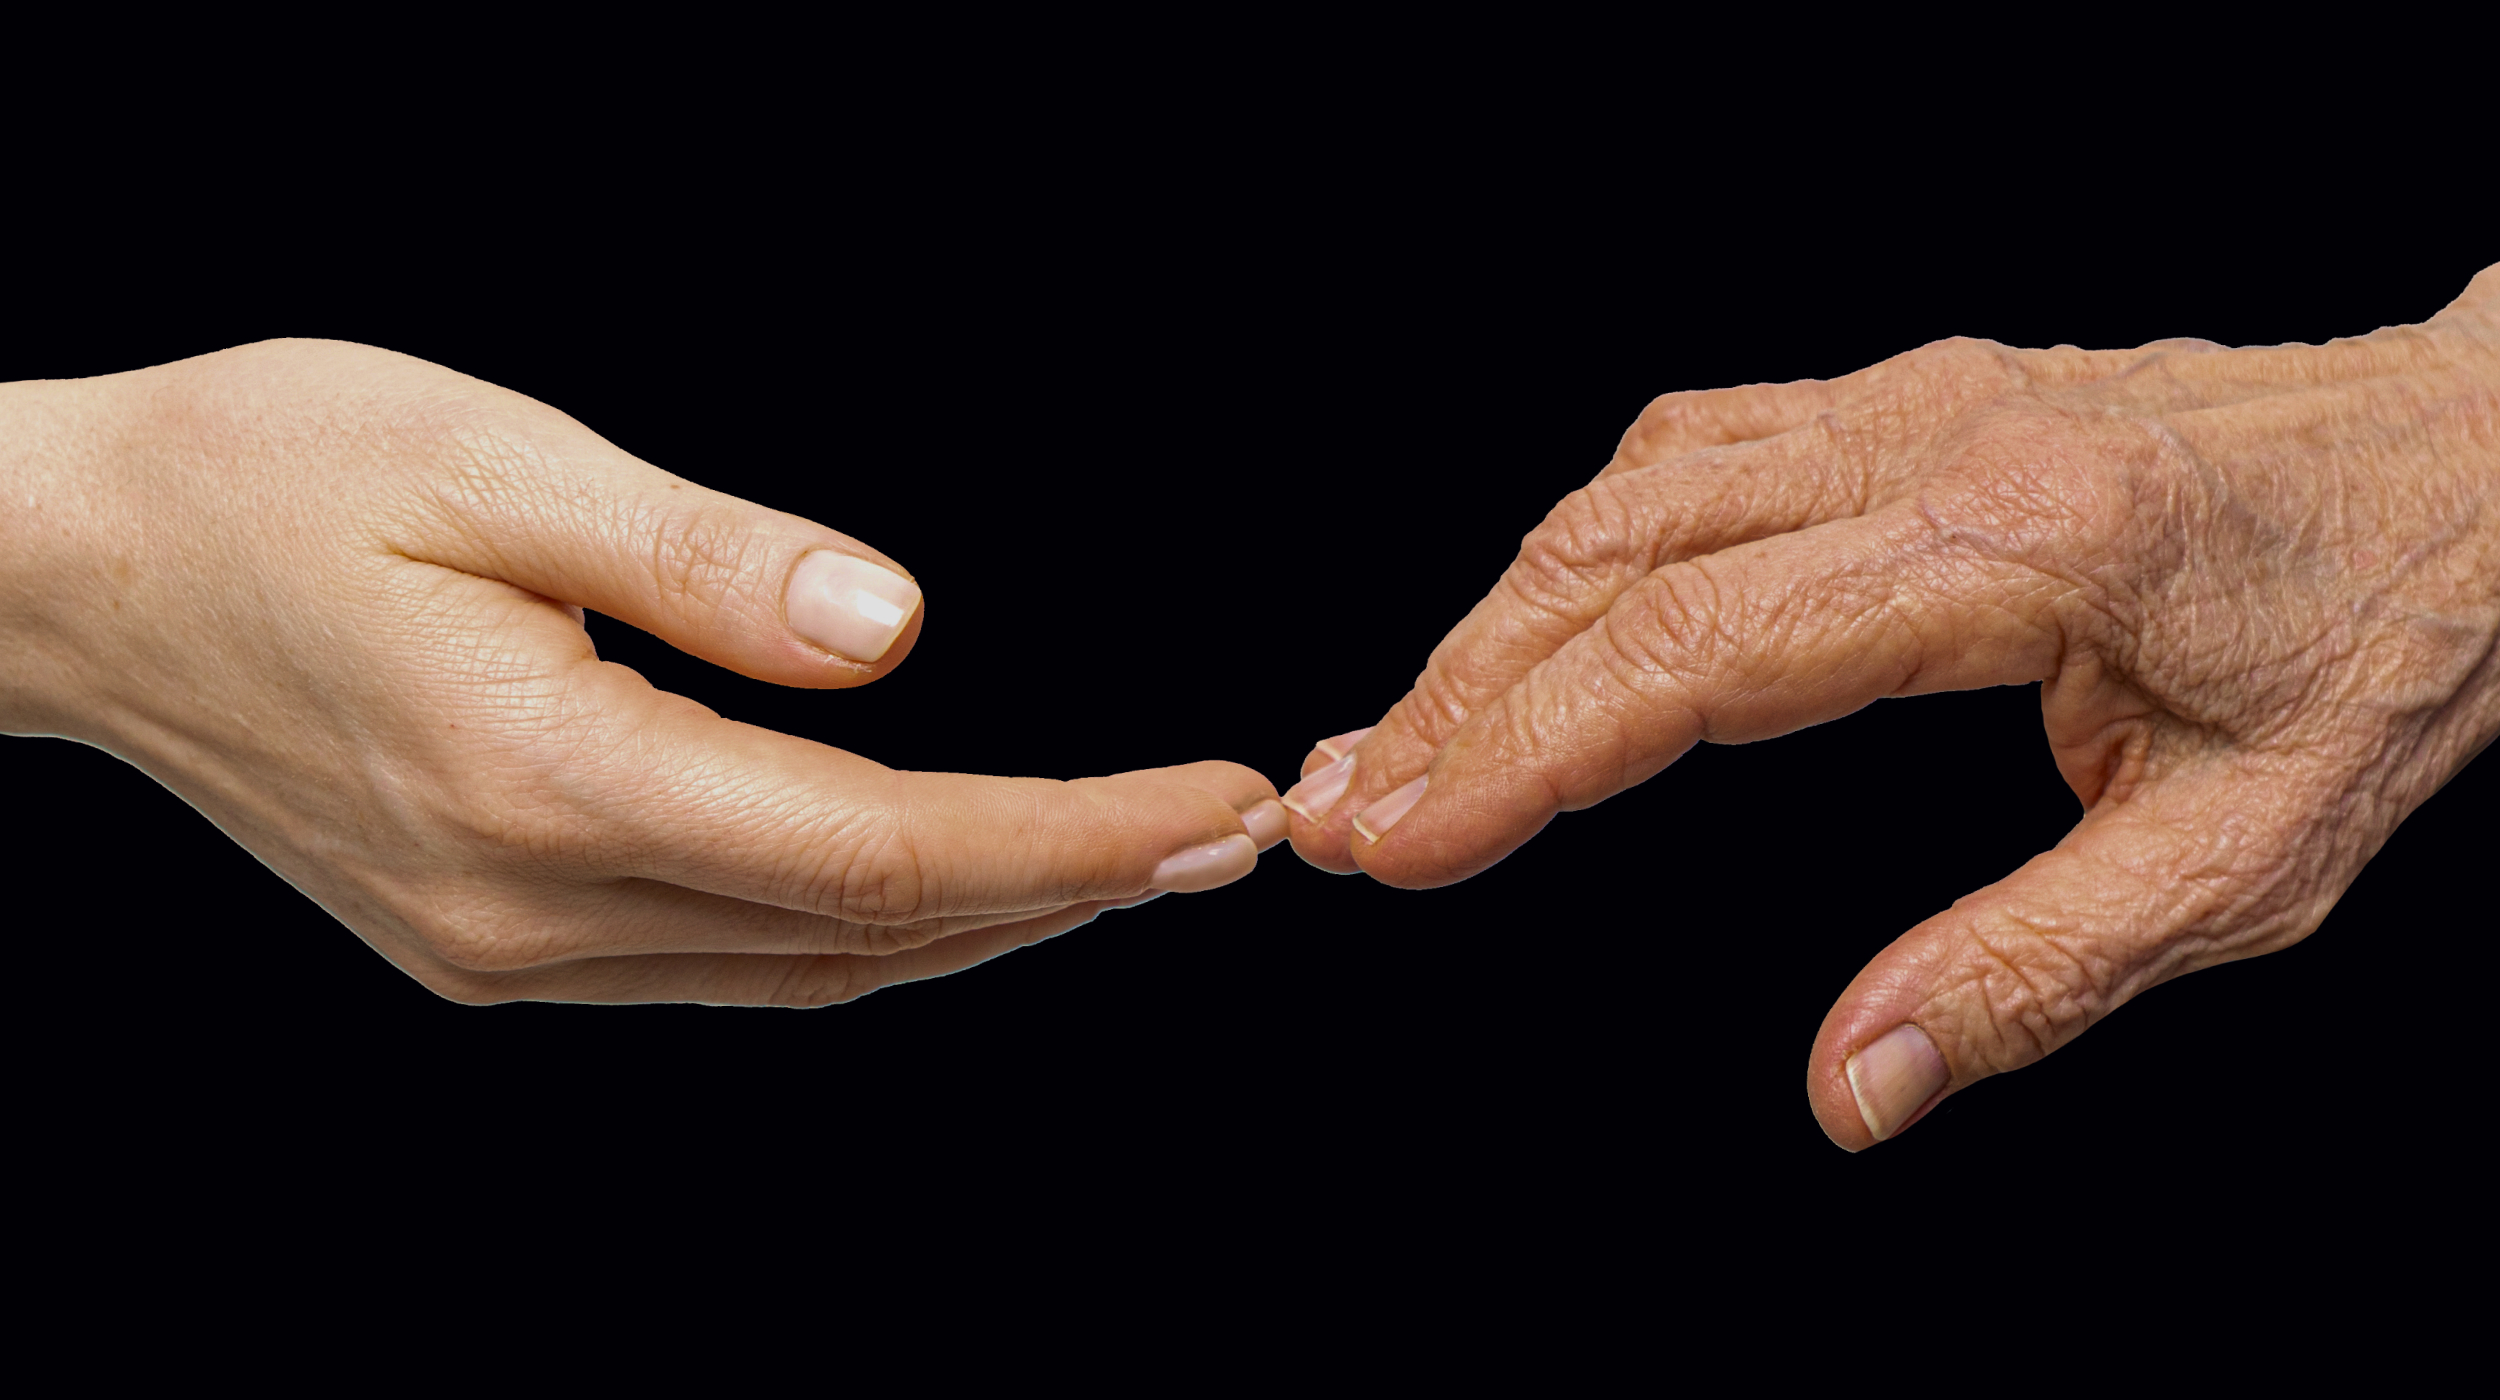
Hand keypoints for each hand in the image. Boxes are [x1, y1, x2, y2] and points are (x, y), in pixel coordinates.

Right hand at [0, 341, 1284, 1003]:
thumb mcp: (489, 461)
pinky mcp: (496, 942)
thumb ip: (708, 560)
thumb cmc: (263, 480)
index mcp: (546, 779)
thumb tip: (903, 633)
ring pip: (814, 969)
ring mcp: (510, 947)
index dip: (1073, 837)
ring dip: (993, 923)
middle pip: (874, 935)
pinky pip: (735, 961)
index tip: (1214, 802)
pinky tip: (962, 882)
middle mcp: (535, 906)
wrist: (72, 579)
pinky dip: (876, 929)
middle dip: (1075, 887)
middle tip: (1234, 828)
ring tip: (1139, 858)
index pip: (884, 852)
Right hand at [1283, 265, 2499, 1147]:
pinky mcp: (1907, 397)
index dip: (1524, 752)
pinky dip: (1577, 548)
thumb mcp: (2253, 856)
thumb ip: (2039, 969)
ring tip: (1395, 745)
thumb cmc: (2386, 641)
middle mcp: (1934, 439)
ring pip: (1629, 489)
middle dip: (1454, 695)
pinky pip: (1690, 448)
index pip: (1698, 648)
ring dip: (1492, 621)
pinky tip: (1532, 624)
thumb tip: (1853, 1086)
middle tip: (1339, 820)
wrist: (2483, 453)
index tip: (1403, 840)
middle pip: (1618, 554)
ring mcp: (1910, 398)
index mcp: (2016, 545)